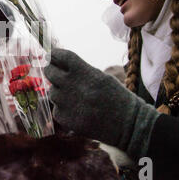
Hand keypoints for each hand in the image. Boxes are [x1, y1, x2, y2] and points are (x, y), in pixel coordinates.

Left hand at [44, 48, 159, 158]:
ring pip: (52, 92)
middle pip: (50, 72)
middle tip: (55, 73)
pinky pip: (56, 109)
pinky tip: (76, 111)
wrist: (128, 125)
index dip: (55, 54)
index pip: (61, 56)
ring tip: (74, 97)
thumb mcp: (102, 77)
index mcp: (86, 73)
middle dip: (51, 70)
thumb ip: (81, 70)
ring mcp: (68, 104)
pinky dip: (63, 109)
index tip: (52, 55)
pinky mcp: (66, 119)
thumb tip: (60, 62)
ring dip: (59, 92)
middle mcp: (74, 87)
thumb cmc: (117, 98)